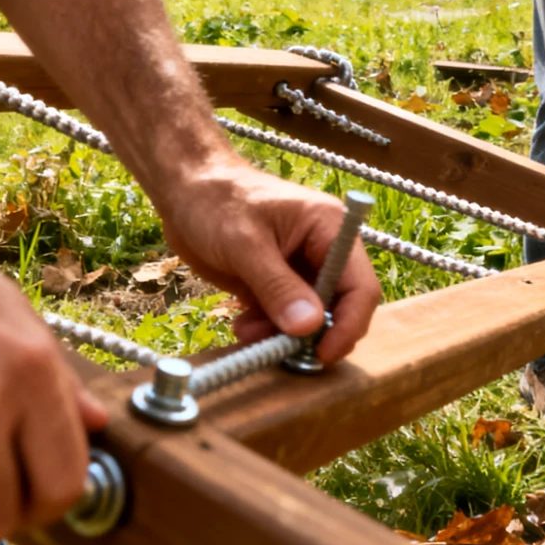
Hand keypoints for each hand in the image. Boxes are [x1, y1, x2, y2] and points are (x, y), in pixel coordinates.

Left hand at [154, 154, 382, 362]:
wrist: (183, 189)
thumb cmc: (215, 201)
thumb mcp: (245, 244)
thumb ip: (278, 286)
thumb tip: (310, 327)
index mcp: (330, 229)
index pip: (360, 286)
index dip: (348, 324)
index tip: (322, 355)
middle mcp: (323, 251)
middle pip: (340, 307)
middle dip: (311, 334)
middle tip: (276, 349)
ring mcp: (301, 269)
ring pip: (311, 319)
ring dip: (283, 334)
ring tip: (247, 332)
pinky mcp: (278, 283)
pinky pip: (286, 318)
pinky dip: (268, 329)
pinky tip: (242, 324)